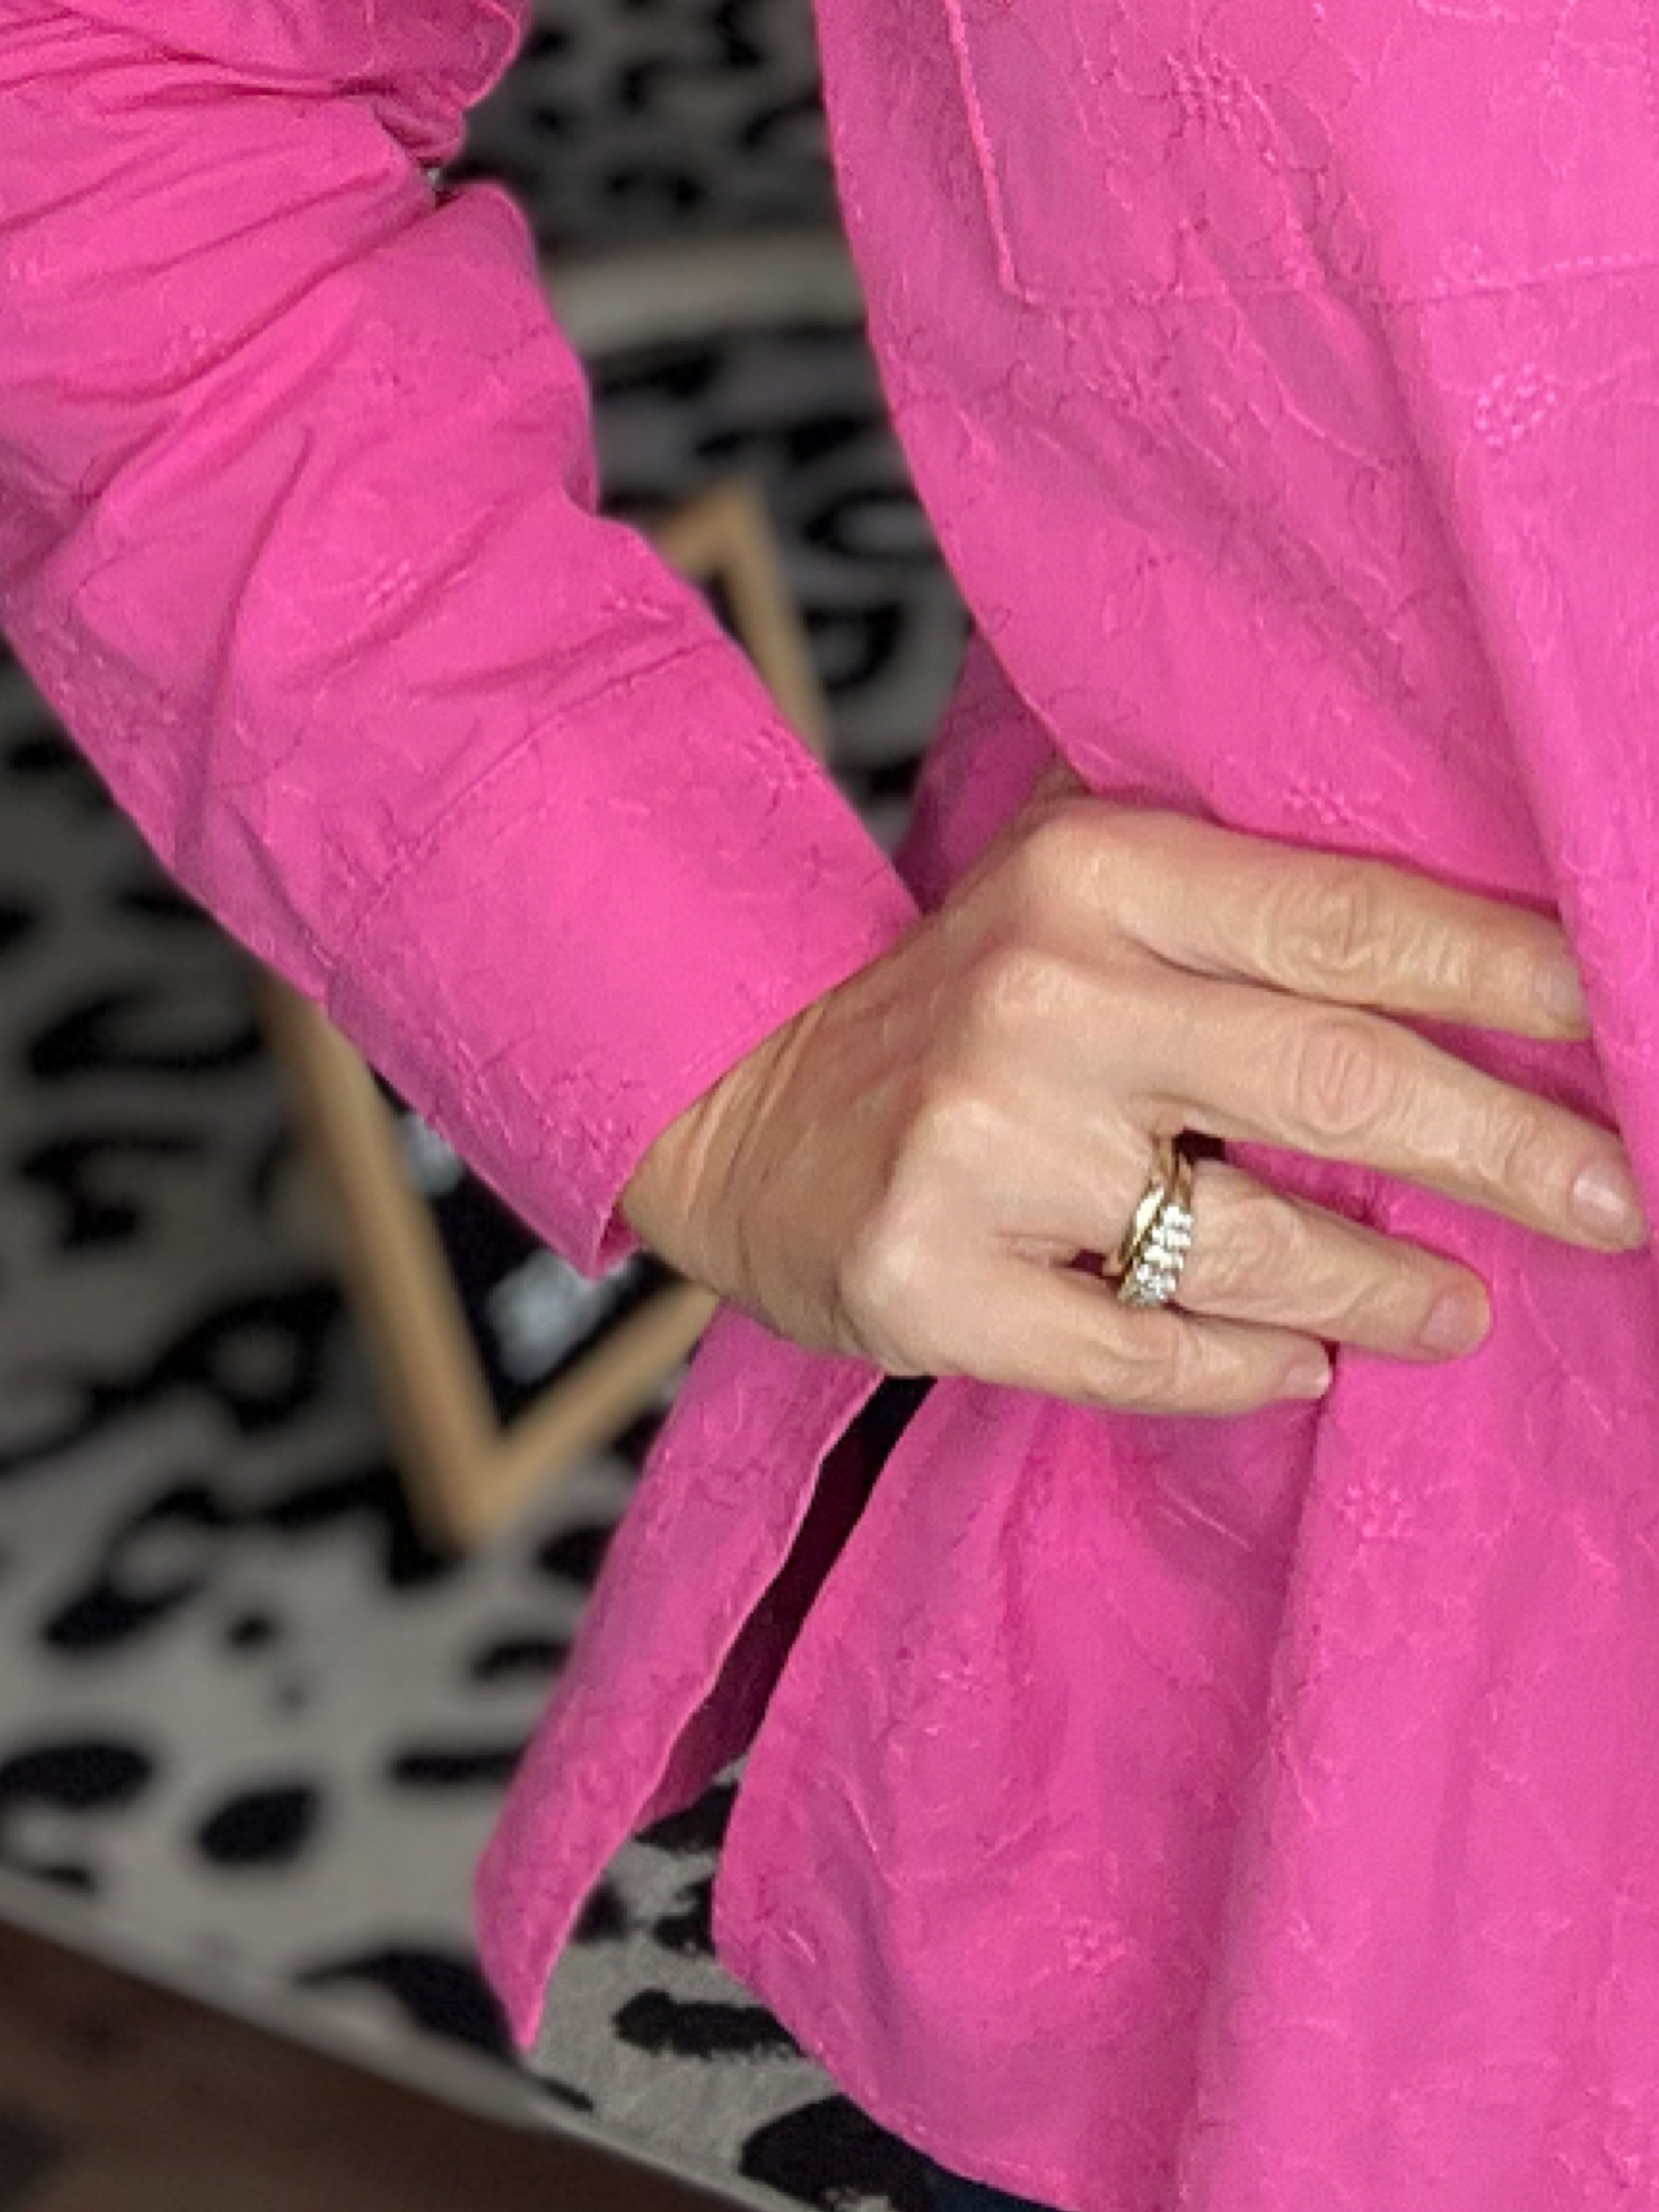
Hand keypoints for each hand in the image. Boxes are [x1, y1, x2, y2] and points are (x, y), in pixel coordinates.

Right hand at [619, 760, 1645, 1416]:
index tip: (1632, 1022)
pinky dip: (1250, 1370)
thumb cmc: (962, 1007)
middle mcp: (1040, 998)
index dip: (1512, 975)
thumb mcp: (1077, 895)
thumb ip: (1239, 902)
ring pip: (1252, 1245)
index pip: (1350, 917)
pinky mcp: (929, 1286)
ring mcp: (977, 1150)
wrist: (736, 1101)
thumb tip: (1485, 951)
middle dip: (1508, 1149)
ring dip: (1388, 1287)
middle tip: (1621, 1204)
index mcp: (1093, 871)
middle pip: (1331, 1077)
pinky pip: (1147, 1356)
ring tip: (1457, 1306)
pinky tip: (1304, 1363)